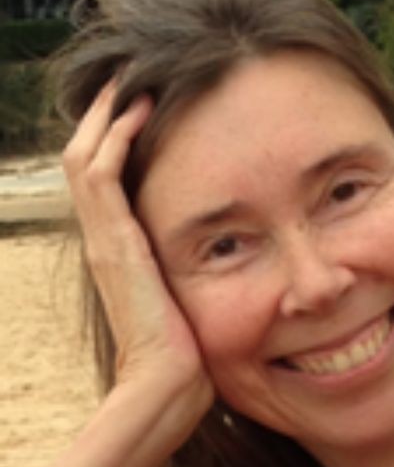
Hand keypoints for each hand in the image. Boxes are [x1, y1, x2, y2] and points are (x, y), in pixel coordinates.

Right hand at [63, 82, 213, 433]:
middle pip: (85, 159)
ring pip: (84, 157)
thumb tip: (235, 270)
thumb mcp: (192, 306)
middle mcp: (105, 242)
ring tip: (132, 79)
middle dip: (105, 116)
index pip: (106, 183)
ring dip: (107, 114)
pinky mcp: (114, 244)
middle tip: (132, 79)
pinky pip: (101, 173)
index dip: (117, 142)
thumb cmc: (188, 360)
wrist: (168, 388)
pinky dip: (114, 136)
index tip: (146, 109)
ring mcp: (104, 241)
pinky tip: (138, 107)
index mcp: (120, 254)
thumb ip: (198, 280)